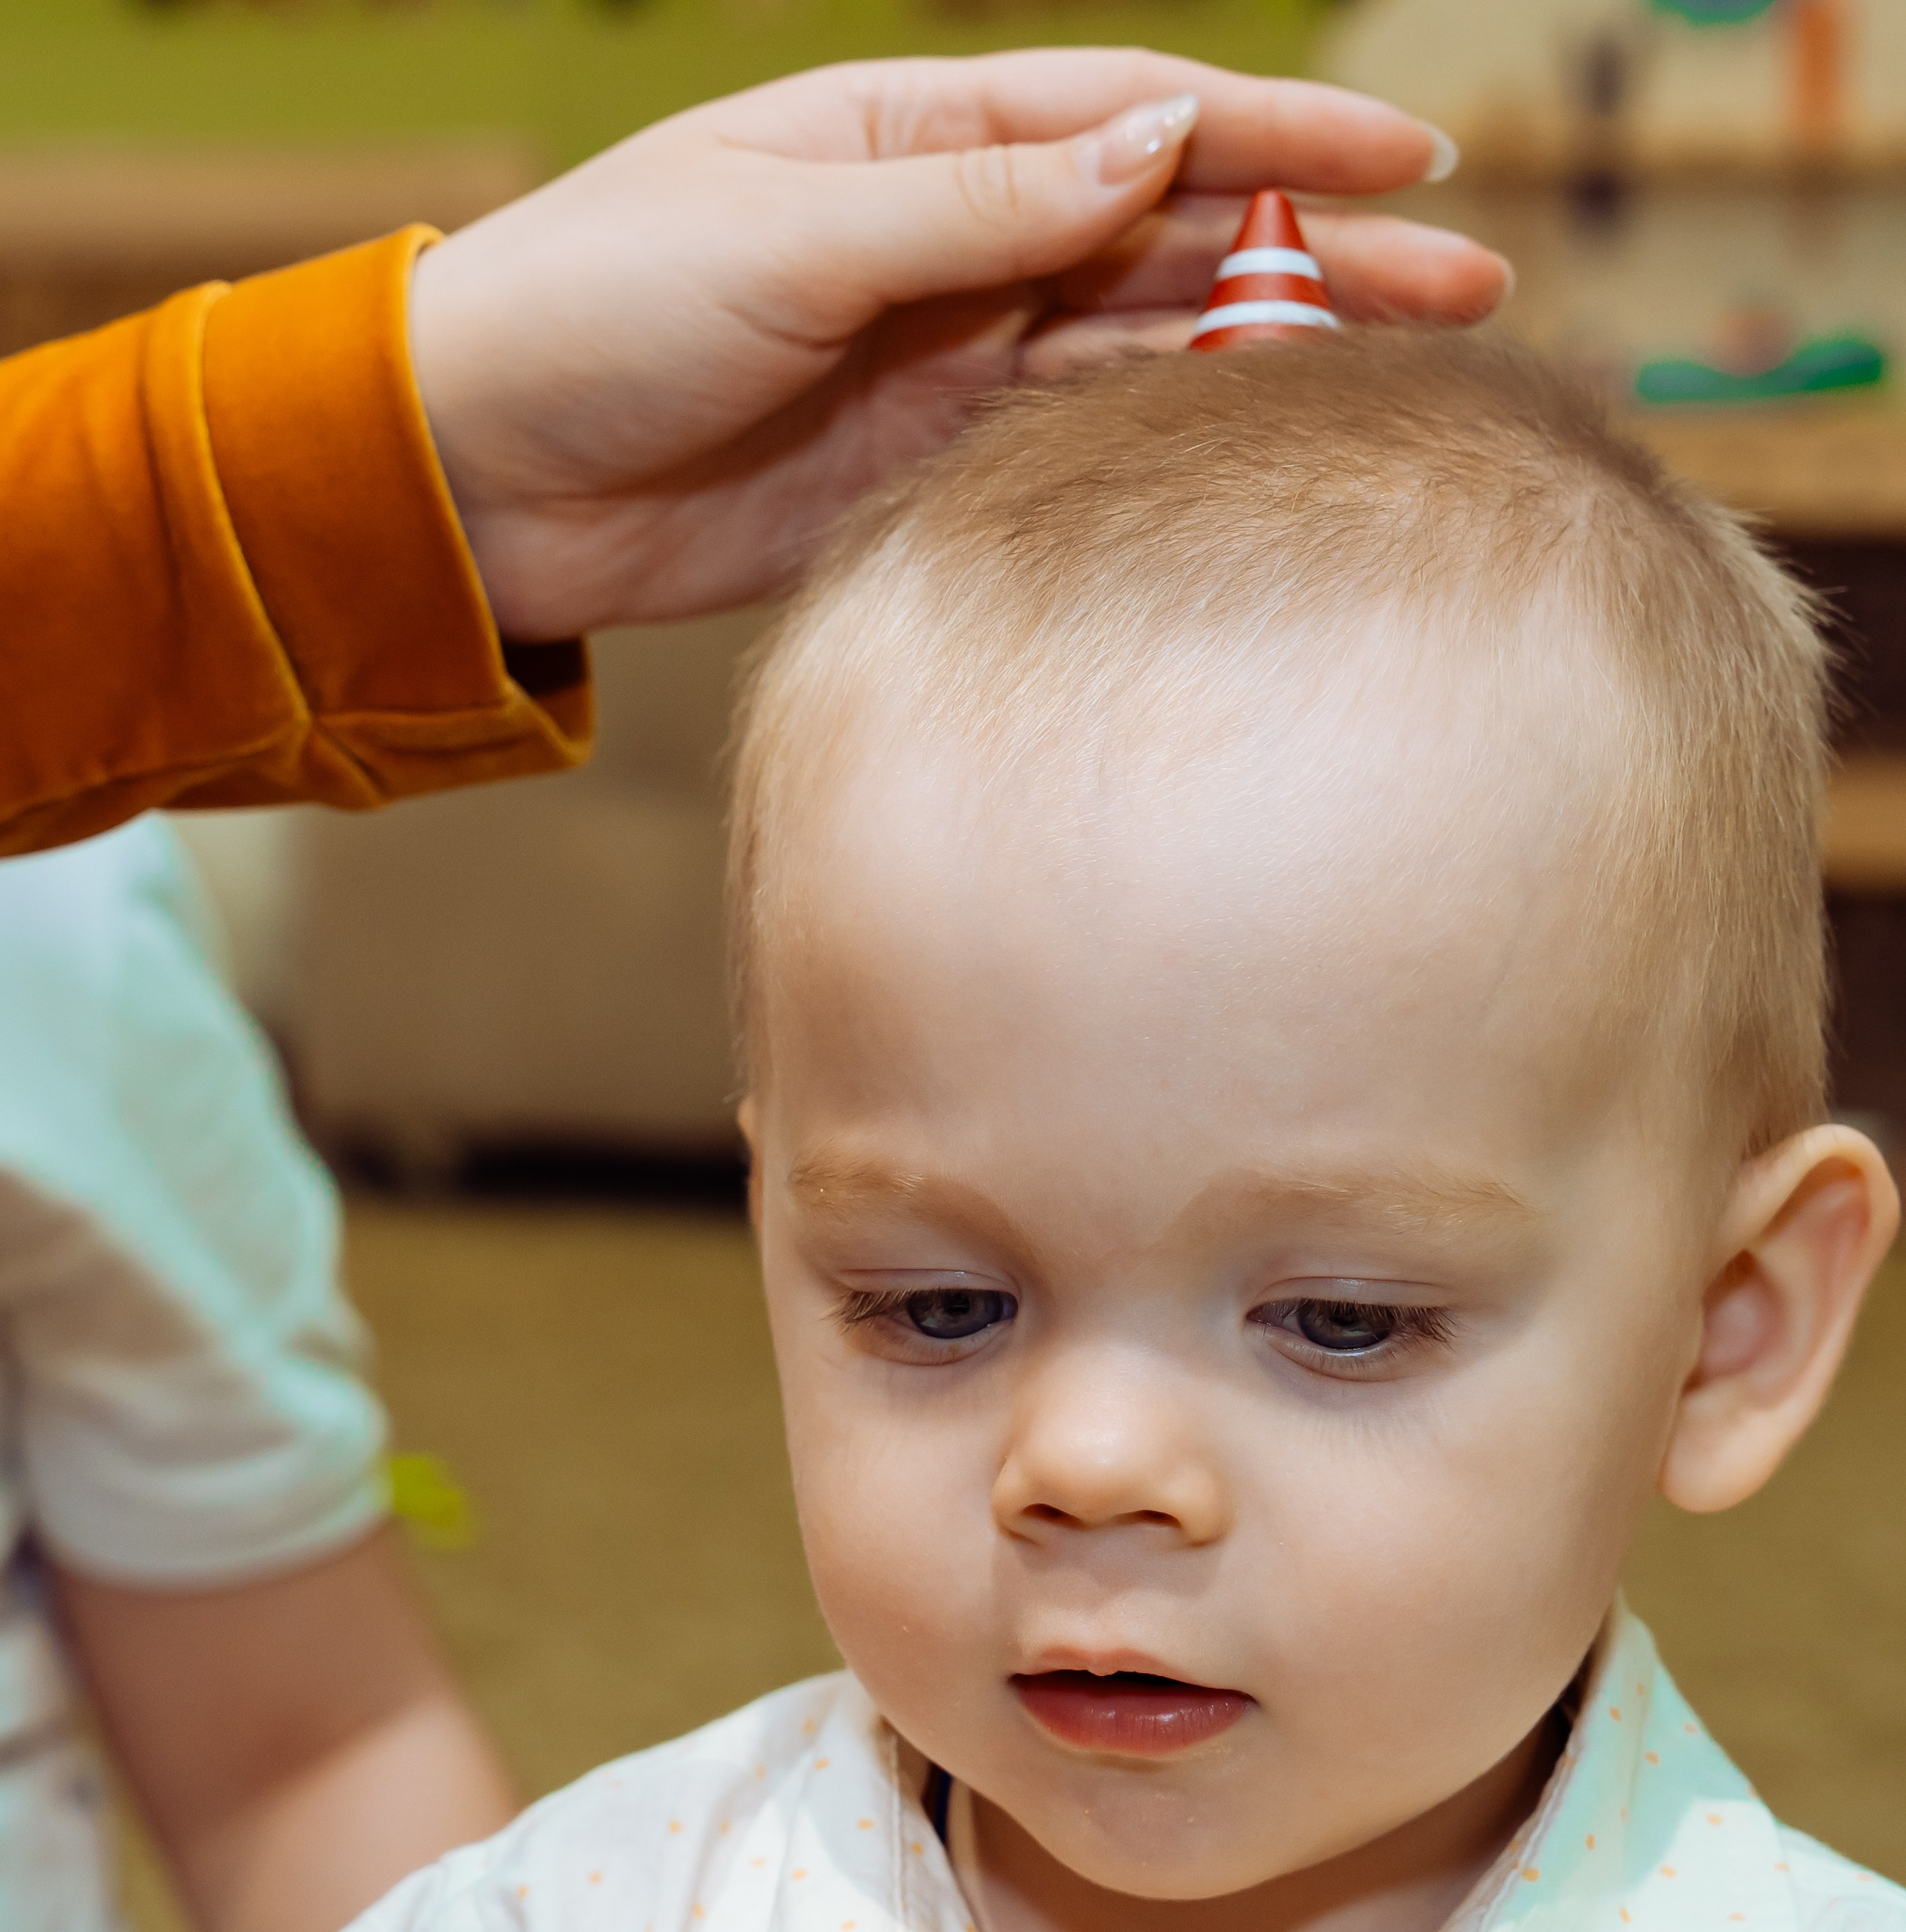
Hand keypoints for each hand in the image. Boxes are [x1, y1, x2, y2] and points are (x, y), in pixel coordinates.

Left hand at [409, 51, 1508, 638]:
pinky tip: (1260, 448)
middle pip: (1171, 234)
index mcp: (914, 137)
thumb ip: (980, 207)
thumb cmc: (600, 309)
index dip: (1279, 140)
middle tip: (1469, 289)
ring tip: (1405, 376)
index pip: (1137, 118)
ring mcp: (946, 360)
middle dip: (1318, 254)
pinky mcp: (926, 470)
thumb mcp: (791, 235)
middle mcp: (952, 240)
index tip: (1412, 160)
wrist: (481, 477)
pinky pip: (1073, 443)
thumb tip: (1157, 145)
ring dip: (1268, 356)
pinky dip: (1164, 441)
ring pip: (1143, 344)